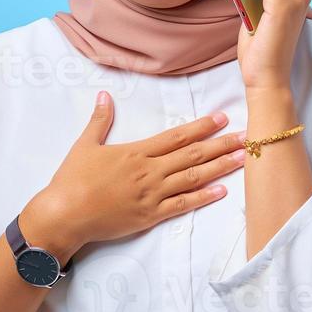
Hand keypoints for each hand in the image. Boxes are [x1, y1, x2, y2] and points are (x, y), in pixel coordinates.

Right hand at [22, 93, 248, 260]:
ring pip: (193, 178)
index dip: (201, 126)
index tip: (222, 117)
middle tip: (247, 136)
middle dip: (221, 144)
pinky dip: (203, 198)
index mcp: (136, 153)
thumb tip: (104, 96)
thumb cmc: (72, 180)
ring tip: (242, 159)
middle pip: (192, 155)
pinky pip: (182, 205)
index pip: (176, 136)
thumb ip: (99, 120)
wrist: (65, 214)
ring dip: (220, 167)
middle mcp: (149, 171)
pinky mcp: (150, 216)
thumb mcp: (85, 145)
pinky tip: (222, 190)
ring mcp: (152, 195)